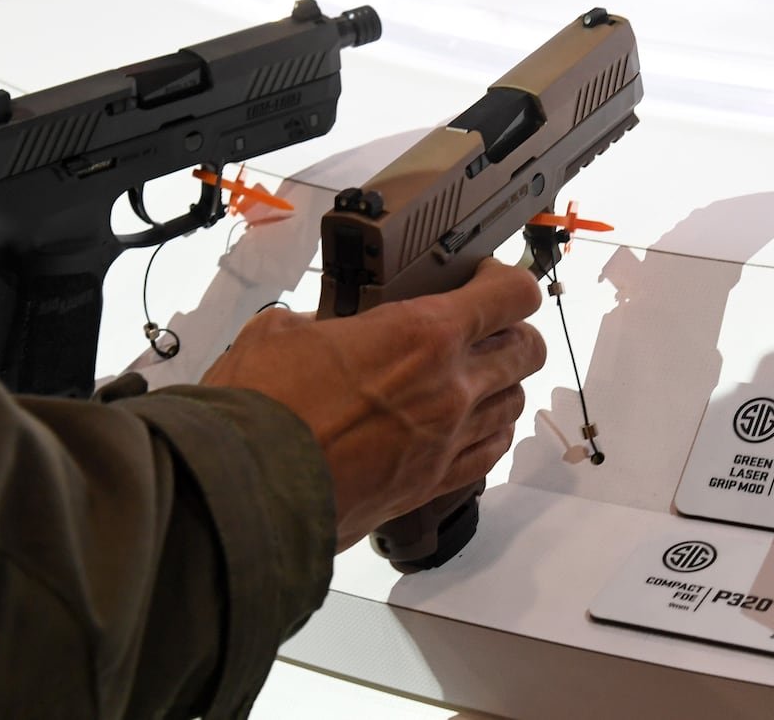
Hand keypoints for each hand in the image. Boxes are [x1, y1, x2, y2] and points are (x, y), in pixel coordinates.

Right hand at [201, 258, 546, 550]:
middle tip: (481, 326)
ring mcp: (448, 441)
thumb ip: (322, 320)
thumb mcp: (283, 331)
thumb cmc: (260, 413)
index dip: (509, 279)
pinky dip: (487, 432)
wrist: (245, 495)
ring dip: (500, 383)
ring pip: (515, 402)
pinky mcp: (432, 485)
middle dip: (512, 330)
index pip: (513, 294)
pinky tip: (462, 424)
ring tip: (468, 375)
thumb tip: (326, 327)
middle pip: (529, 349)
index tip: (486, 278)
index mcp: (424, 335)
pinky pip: (490, 452)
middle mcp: (451, 388)